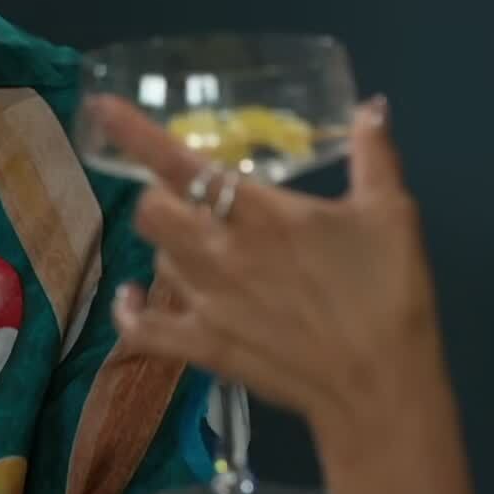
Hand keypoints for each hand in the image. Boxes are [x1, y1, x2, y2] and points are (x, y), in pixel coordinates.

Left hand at [101, 96, 442, 431]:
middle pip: (153, 211)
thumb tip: (373, 106)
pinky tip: (132, 298)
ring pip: (156, 258)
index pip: (179, 163)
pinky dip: (130, 310)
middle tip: (193, 197)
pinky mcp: (203, 348)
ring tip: (198, 246)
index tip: (102, 108)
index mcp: (259, 213)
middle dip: (163, 195)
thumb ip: (374, 153)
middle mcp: (219, 252)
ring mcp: (205, 303)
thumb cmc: (388, 294)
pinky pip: (142, 327)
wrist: (381, 388)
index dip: (135, 133)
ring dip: (169, 245)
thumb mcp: (392, 213)